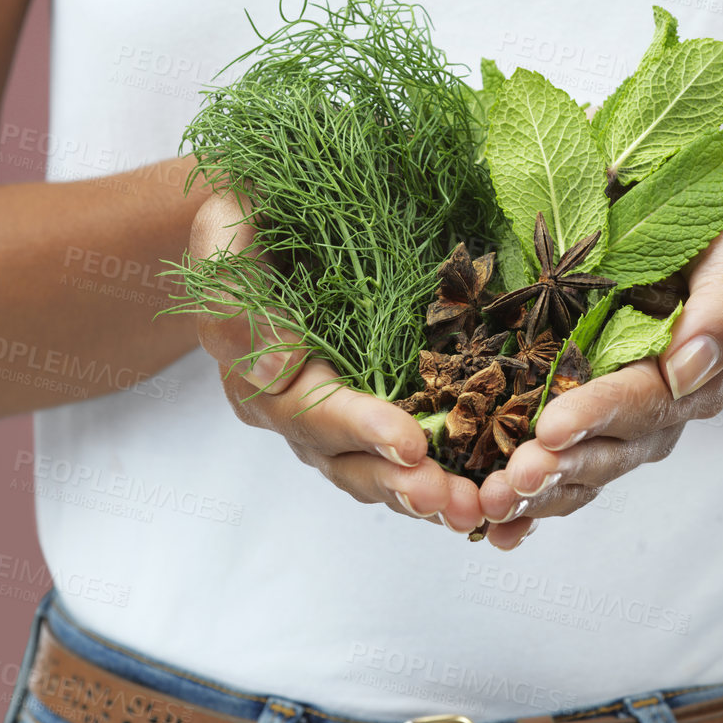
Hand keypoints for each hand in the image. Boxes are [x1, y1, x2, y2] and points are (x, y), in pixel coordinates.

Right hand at [189, 193, 484, 532]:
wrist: (274, 213)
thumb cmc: (250, 213)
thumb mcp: (226, 232)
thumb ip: (235, 298)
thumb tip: (276, 374)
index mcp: (258, 375)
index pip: (311, 411)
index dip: (362, 429)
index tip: (410, 443)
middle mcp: (301, 410)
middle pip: (350, 464)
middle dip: (402, 484)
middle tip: (455, 500)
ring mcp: (344, 417)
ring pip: (385, 472)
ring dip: (432, 495)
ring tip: (480, 509)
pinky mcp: (386, 407)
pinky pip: (416, 456)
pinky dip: (454, 476)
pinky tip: (496, 494)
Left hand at [473, 197, 722, 548]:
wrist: (672, 204)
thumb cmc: (704, 214)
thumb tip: (688, 370)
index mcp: (699, 366)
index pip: (648, 399)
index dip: (599, 415)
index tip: (551, 427)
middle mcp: (661, 404)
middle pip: (613, 450)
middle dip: (561, 469)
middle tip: (510, 481)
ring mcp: (621, 419)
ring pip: (584, 471)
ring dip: (539, 494)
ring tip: (491, 505)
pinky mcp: (581, 418)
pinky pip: (561, 469)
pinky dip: (530, 505)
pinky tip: (493, 527)